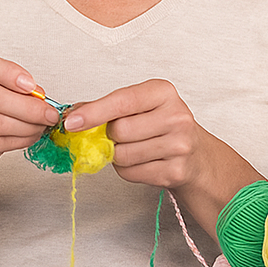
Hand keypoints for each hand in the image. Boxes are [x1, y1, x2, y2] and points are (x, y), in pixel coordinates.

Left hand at [62, 79, 203, 189]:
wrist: (196, 155)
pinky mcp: (175, 171)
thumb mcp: (140, 105)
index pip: (122, 101)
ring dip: (117, 155)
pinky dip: (127, 170)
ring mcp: (179, 145)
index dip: (93, 113)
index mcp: (163, 93)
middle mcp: (176, 116)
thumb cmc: (162, 125)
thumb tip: (73, 114)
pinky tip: (142, 162)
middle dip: (110, 136)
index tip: (72, 122)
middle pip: (119, 131)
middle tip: (120, 135)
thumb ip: (107, 106)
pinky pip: (131, 173)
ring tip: (134, 148)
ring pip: (122, 155)